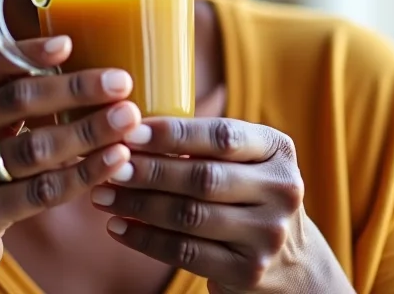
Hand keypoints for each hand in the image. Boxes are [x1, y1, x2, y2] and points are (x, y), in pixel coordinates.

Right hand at [0, 36, 140, 290]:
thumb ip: (2, 93)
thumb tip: (72, 61)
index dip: (30, 53)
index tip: (70, 44)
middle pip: (17, 101)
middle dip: (76, 90)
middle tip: (121, 83)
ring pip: (35, 148)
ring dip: (89, 131)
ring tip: (128, 119)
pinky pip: (40, 191)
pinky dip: (82, 173)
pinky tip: (113, 159)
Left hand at [90, 118, 351, 292]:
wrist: (290, 263)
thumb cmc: (244, 191)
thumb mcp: (242, 159)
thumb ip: (202, 140)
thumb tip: (128, 121)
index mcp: (276, 149)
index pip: (221, 136)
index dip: (173, 134)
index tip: (130, 131)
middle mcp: (281, 190)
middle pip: (202, 177)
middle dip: (149, 170)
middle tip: (109, 164)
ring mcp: (268, 234)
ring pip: (190, 216)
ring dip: (138, 204)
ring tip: (102, 193)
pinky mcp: (249, 271)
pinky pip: (185, 253)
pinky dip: (145, 239)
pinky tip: (117, 226)